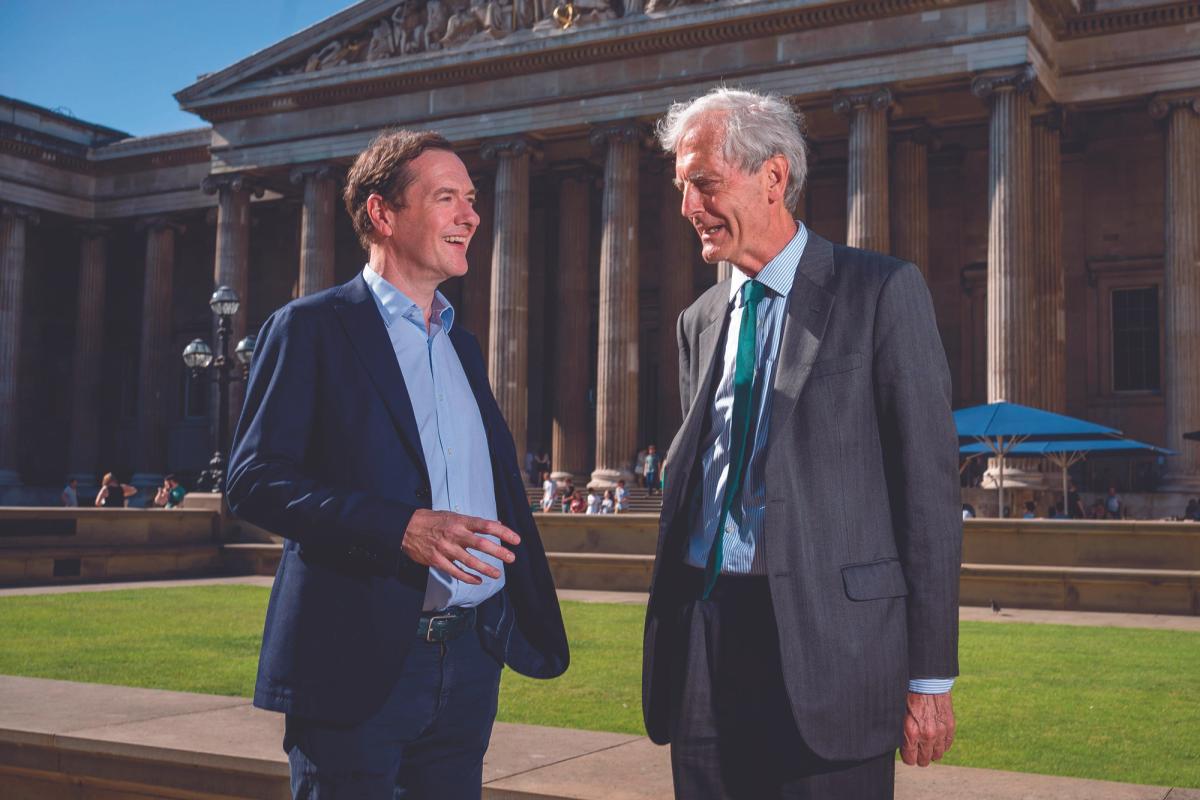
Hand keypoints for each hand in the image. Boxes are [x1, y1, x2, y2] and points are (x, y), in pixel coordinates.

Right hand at [401, 509, 519, 583]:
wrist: (406, 528)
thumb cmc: (433, 520)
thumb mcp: (453, 516)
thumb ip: (474, 523)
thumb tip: (497, 525)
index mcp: (460, 521)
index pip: (486, 526)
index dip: (503, 533)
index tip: (516, 540)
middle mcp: (454, 534)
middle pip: (481, 544)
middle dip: (498, 552)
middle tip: (511, 558)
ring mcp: (446, 549)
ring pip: (470, 561)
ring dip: (486, 569)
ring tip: (498, 574)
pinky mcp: (437, 561)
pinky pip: (456, 572)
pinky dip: (468, 577)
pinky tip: (478, 580)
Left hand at [900, 691, 954, 766]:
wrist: (926, 681)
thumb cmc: (909, 695)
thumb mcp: (898, 713)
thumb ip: (899, 730)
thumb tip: (896, 741)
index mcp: (910, 732)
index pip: (910, 759)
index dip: (908, 758)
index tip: (907, 754)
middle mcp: (926, 735)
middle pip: (924, 759)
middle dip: (919, 758)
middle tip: (917, 752)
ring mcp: (940, 731)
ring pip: (937, 754)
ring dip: (932, 752)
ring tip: (927, 748)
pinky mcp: (949, 726)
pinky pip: (947, 744)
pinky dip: (942, 745)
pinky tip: (937, 742)